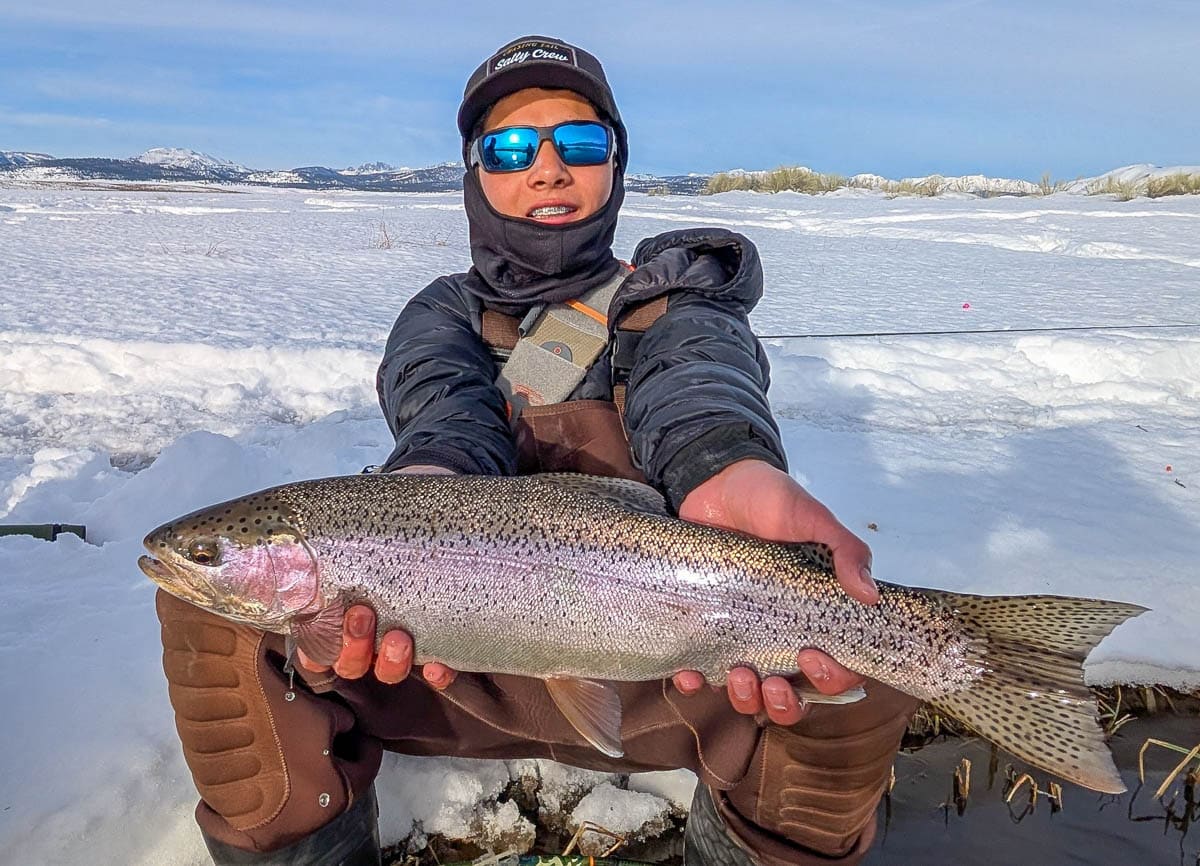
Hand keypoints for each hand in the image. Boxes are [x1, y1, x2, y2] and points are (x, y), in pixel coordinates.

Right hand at [296, 463, 459, 687]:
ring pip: (388, 672)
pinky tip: (438, 665)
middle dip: (352, 646)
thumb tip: (211, 543)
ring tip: (398, 634)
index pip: (315, 651)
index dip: (315, 653)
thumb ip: (292, 545)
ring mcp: (401, 640)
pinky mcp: (439, 637)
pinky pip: (439, 670)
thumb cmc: (369, 526)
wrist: (423, 514)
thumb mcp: (325, 530)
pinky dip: (438, 673)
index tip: (317, 634)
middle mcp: (365, 636)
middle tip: (361, 612)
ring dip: (390, 660)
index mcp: (334, 616)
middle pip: (350, 664)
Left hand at [673, 458, 874, 724]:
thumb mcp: (812, 518)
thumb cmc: (772, 501)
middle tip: (772, 682)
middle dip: (784, 704)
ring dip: (745, 699)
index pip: (835, 666)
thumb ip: (845, 550)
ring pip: (747, 693)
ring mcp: (739, 634)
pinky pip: (698, 669)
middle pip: (791, 696)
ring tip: (737, 674)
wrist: (716, 481)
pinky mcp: (702, 627)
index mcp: (813, 616)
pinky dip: (693, 681)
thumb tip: (870, 595)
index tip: (812, 655)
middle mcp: (778, 634)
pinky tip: (689, 674)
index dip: (830, 677)